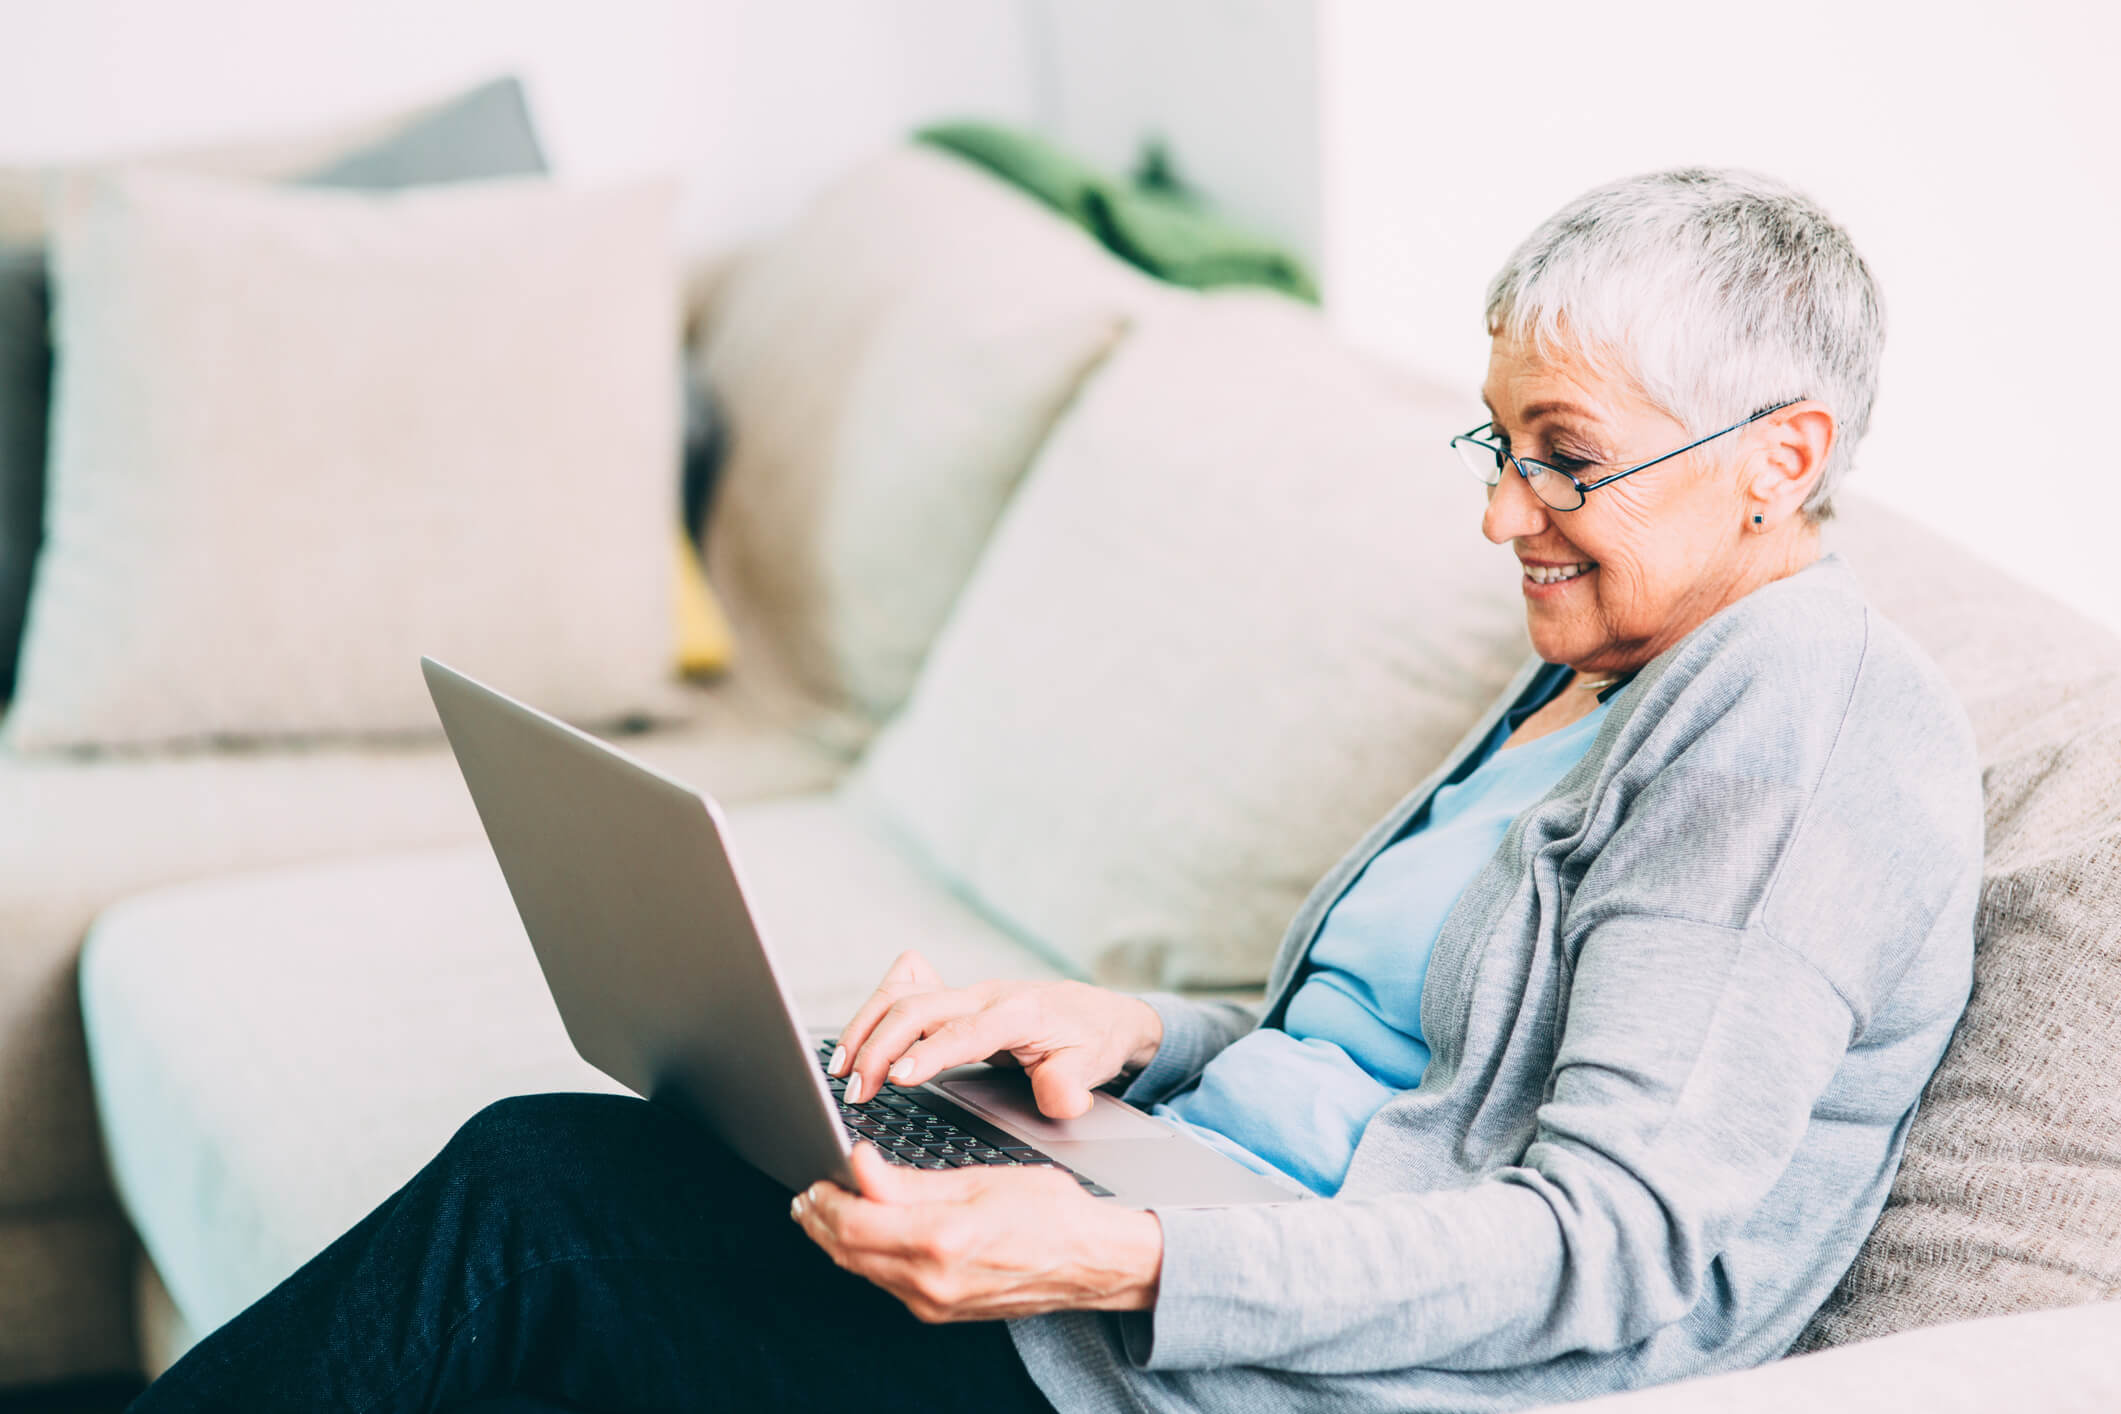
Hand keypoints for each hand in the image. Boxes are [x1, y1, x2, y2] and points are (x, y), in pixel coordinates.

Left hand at [792, 1143, 1161, 1320]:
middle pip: (848, 1252)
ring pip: (862, 1270)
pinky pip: (885, 1283)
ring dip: (835, 1239)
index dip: (828, 1197)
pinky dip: (864, 1257)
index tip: (822, 1171)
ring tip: (824, 1210)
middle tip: (809, 1192)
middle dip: (820, 1219)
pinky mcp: (939, 1312)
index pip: (855, 1223)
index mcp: (942, 1240)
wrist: (1090, 1260)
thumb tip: (860, 1168)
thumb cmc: (1048, 1212)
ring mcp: (933, 1303)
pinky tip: (863, 1234)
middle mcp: (932, 1281)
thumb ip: (909, 1182)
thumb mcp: (978, 1179)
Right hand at [829, 951, 1162, 1113]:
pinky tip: (855, 1038)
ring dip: (866, 1028)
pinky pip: (904, 990)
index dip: (928, 1053)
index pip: (964, 1031)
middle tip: (856, 1090)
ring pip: (902, 995)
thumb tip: (1061, 1101)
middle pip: (919, 1007)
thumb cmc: (1090, 1040)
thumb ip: (1070, 1085)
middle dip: (879, 1046)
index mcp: (1018, 1013)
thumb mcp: (1091, 1065)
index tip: (898, 1079)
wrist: (1097, 1013)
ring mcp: (966, 993)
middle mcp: (985, 996)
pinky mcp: (953, 998)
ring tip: (840, 1070)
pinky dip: (873, 1011)